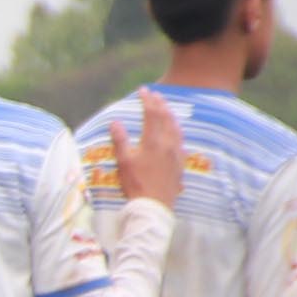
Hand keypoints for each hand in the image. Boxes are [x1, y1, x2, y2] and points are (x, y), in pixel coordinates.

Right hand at [109, 92, 184, 210]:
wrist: (154, 205)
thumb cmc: (136, 184)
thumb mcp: (124, 162)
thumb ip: (120, 140)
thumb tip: (115, 122)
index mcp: (153, 141)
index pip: (152, 114)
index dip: (147, 100)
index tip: (142, 90)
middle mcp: (168, 143)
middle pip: (166, 117)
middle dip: (159, 103)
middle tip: (154, 94)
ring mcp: (177, 152)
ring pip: (176, 126)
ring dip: (169, 114)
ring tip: (165, 107)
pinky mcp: (180, 161)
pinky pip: (180, 138)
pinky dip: (175, 127)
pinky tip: (174, 129)